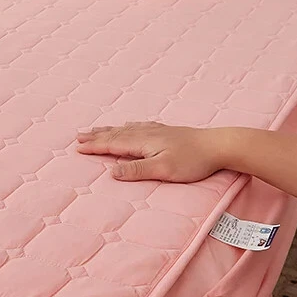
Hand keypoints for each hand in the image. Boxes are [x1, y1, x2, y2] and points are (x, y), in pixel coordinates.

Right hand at [76, 121, 229, 181]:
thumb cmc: (192, 161)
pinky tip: (128, 124)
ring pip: (125, 128)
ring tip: (95, 130)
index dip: (94, 146)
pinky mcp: (166, 131)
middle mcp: (146, 133)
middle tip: (78, 137)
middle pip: (115, 134)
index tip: (77, 148)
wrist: (218, 145)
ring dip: (108, 130)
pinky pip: (139, 125)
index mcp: (142, 142)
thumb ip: (136, 170)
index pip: (112, 144)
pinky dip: (127, 125)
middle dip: (95, 136)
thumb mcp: (163, 170)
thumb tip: (111, 172)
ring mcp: (156, 130)